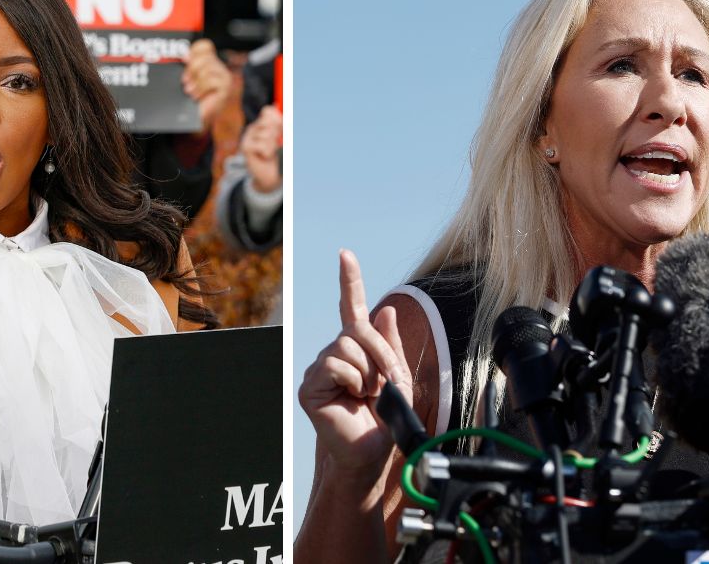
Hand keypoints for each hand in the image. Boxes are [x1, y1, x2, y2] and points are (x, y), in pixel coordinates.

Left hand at [181, 39, 230, 132]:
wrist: (198, 119)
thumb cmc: (192, 101)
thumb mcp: (188, 80)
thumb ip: (188, 67)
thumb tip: (185, 56)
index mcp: (209, 63)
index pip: (204, 46)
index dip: (193, 51)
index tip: (184, 60)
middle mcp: (218, 68)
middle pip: (205, 56)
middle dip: (192, 69)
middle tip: (185, 81)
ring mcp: (224, 77)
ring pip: (208, 68)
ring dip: (196, 81)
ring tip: (190, 91)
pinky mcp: (226, 88)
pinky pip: (211, 80)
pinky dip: (201, 88)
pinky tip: (196, 96)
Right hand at [240, 106, 282, 192]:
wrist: (267, 173)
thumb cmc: (274, 154)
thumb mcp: (279, 137)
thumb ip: (279, 124)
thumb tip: (277, 108)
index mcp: (261, 123)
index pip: (268, 111)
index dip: (277, 119)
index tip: (280, 128)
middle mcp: (252, 127)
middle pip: (270, 123)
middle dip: (276, 134)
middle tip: (274, 144)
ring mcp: (247, 137)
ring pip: (267, 136)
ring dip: (272, 146)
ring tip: (268, 151)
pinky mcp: (245, 147)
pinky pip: (263, 146)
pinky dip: (267, 153)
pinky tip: (263, 156)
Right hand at [299, 250, 411, 479]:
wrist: (372, 453)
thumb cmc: (385, 420)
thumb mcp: (398, 379)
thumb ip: (391, 346)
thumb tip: (385, 309)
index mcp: (356, 349)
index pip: (352, 308)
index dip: (349, 280)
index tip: (345, 254)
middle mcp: (334, 354)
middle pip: (358, 331)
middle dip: (382, 355)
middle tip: (388, 383)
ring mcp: (320, 368)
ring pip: (347, 347)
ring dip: (368, 373)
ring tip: (367, 395)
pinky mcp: (310, 385)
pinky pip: (335, 365)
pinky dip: (352, 381)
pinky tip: (351, 398)